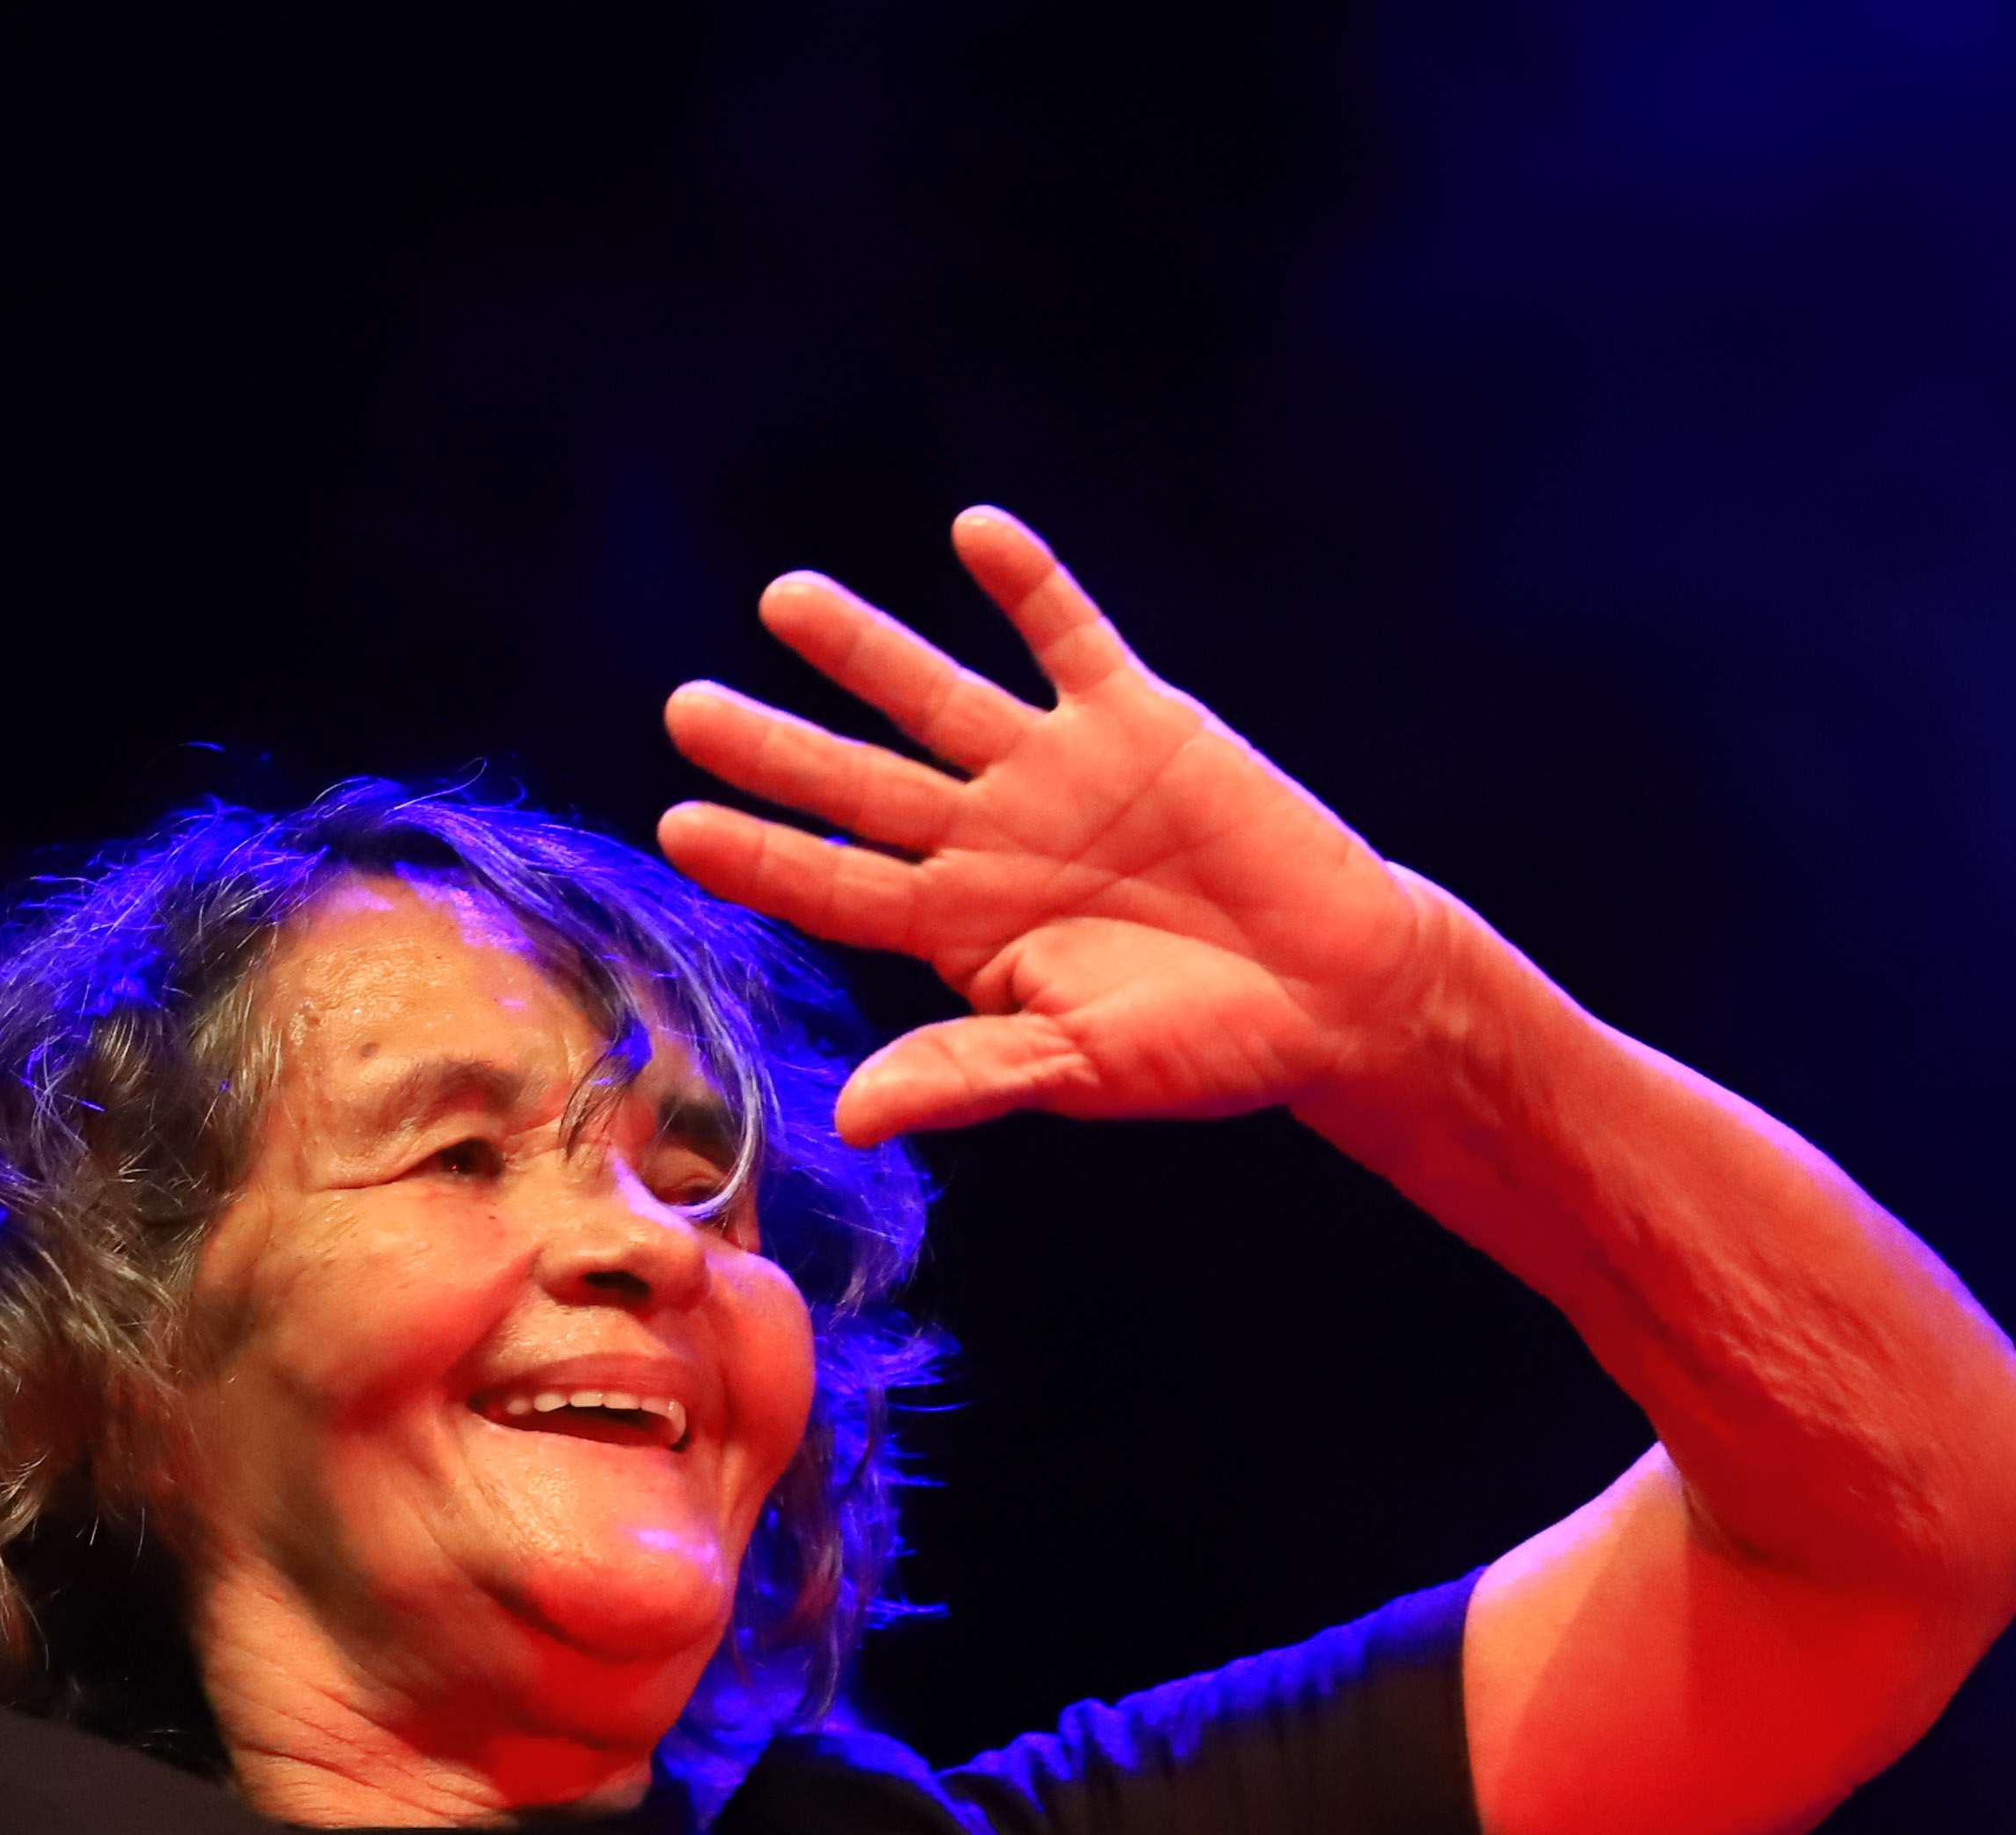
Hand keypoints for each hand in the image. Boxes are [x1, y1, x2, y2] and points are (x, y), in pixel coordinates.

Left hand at [660, 507, 1443, 1143]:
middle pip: (858, 784)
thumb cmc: (1204, 1049)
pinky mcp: (1140, 720)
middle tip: (685, 707)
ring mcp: (1058, 772)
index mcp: (962, 929)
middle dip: (775, 747)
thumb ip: (967, 1073)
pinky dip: (1026, 587)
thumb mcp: (1079, 1069)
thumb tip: (853, 1119)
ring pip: (938, 697)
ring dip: (864, 649)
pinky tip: (971, 533)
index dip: (761, 855)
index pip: (836, 886)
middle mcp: (989, 840)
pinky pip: (1069, 638)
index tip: (678, 826)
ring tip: (785, 601)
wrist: (1337, 992)